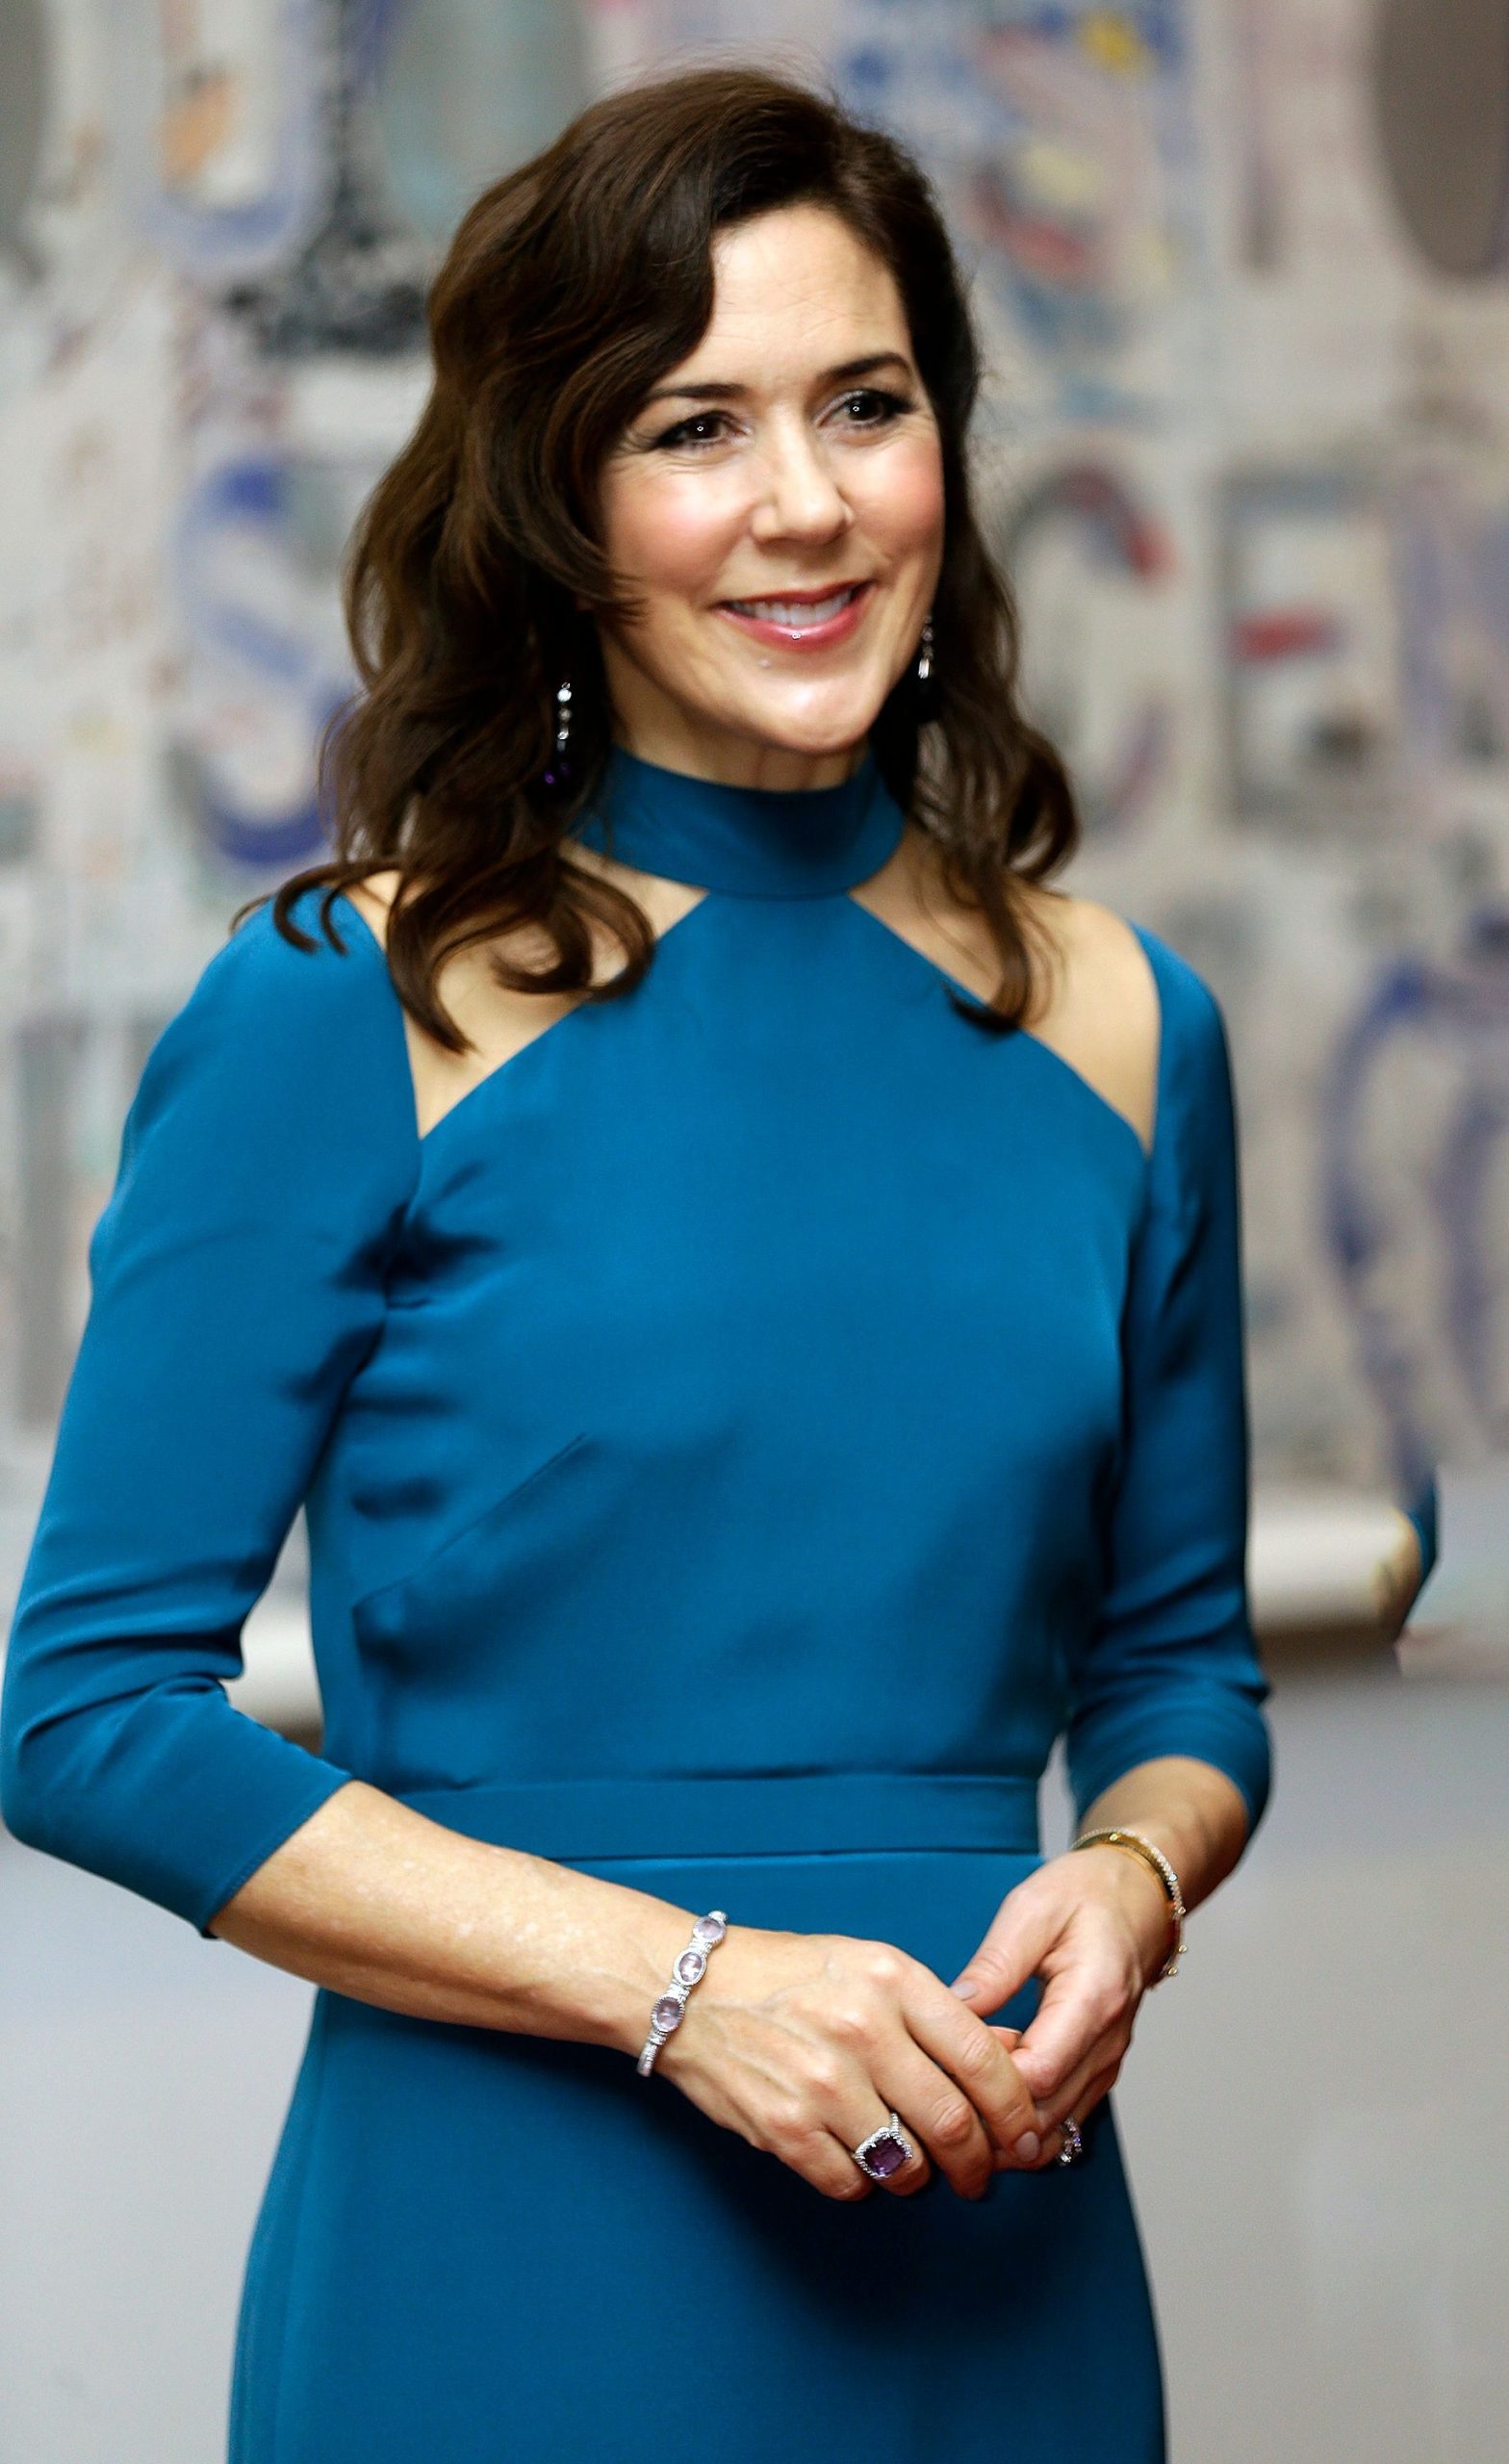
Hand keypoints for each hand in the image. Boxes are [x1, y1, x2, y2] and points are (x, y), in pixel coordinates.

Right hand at [657, 1924, 1046, 2202]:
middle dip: (979, 2164)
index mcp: (892, 1980)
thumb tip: (1012, 2062)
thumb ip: (939, 2015)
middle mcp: (862, 2029)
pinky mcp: (784, 2127)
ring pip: (905, 2165)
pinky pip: (851, 2184)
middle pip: (953, 2124)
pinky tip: (856, 2158)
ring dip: (919, 2177)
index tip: (1024, 2131)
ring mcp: (820, 2082)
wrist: (691, 1989)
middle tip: (981, 2175)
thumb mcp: (872, 1967)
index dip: (1015, 2109)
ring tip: (912, 2165)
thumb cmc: (792, 1976)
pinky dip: (864, 2183)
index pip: (982, 2060)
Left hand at [947, 1846, 1174, 2164]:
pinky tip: (982, 2108)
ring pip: (1055, 2131)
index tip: (949, 2062)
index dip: (990, 2080)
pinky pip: (1061, 2120)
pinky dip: (1022, 2127)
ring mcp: (1106, 2064)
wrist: (1136, 1901)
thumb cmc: (1084, 1897)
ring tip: (950, 2110)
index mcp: (1093, 1999)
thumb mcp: (1032, 1910)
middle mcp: (1107, 2043)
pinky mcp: (1098, 2072)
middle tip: (934, 2102)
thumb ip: (997, 1963)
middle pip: (1047, 2116)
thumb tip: (956, 2007)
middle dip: (988, 2121)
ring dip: (1003, 2133)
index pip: (1041, 2071)